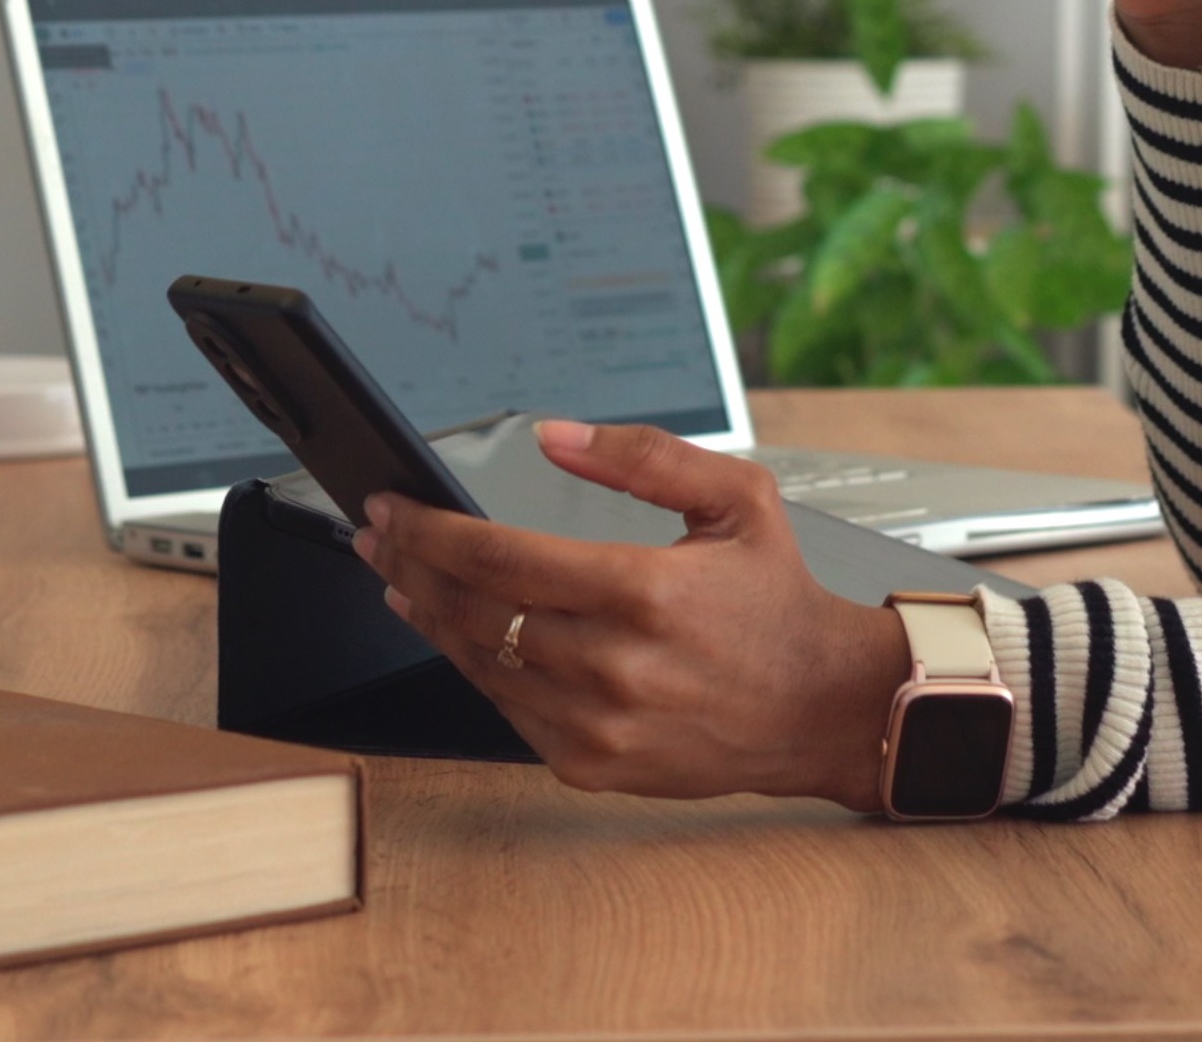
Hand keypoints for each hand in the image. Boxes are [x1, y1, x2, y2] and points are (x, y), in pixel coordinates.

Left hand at [350, 421, 913, 808]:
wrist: (822, 709)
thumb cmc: (778, 604)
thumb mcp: (737, 500)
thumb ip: (644, 456)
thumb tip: (555, 435)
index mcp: (645, 592)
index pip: (500, 557)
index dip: (432, 530)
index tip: (394, 507)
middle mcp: (616, 665)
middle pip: (474, 611)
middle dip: (412, 566)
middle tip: (380, 536)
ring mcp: (599, 725)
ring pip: (480, 664)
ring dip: (431, 618)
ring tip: (403, 580)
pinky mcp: (593, 765)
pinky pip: (507, 712)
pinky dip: (476, 669)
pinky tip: (460, 635)